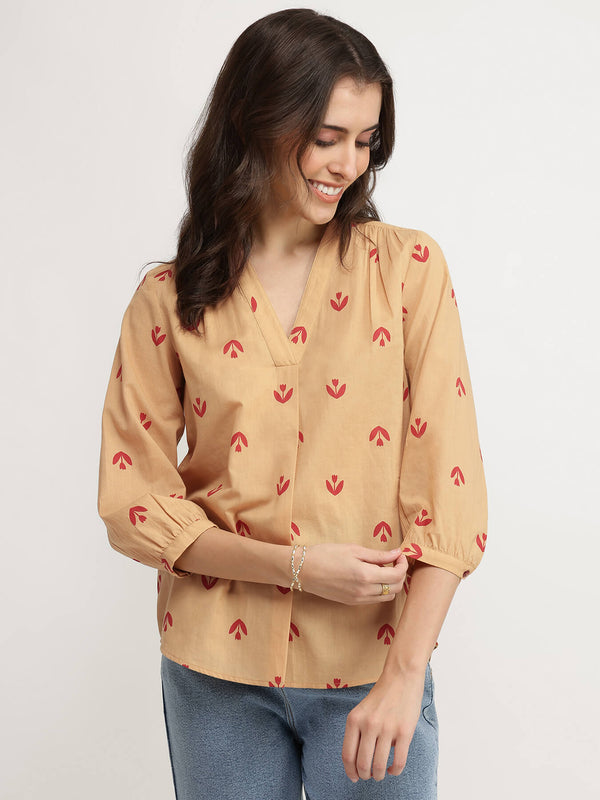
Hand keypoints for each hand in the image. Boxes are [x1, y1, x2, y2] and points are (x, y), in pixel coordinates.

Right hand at [300, 544, 407, 604]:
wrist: (303, 570)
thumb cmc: (326, 554)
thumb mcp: (353, 549)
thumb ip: (377, 554)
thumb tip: (397, 553)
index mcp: (366, 575)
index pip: (396, 575)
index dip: (403, 564)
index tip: (400, 555)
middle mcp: (365, 591)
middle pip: (395, 588)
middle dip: (400, 574)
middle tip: (394, 561)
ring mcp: (358, 599)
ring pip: (387, 596)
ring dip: (391, 584)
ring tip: (383, 569)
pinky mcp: (352, 603)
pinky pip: (375, 600)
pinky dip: (380, 590)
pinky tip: (372, 577)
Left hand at [341, 666, 425, 781]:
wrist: (401, 677)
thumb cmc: (382, 695)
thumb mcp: (361, 710)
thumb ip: (358, 732)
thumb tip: (358, 762)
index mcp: (354, 719)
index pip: (347, 755)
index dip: (350, 771)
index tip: (354, 777)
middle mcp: (369, 725)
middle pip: (362, 764)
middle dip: (365, 775)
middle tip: (368, 776)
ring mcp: (387, 729)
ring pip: (379, 766)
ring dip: (379, 775)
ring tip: (380, 774)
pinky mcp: (404, 732)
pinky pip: (398, 762)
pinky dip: (395, 771)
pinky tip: (393, 769)